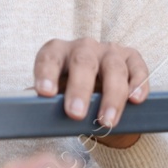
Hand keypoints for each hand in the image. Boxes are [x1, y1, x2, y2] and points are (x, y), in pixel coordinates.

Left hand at [33, 37, 149, 148]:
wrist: (99, 97)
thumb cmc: (69, 95)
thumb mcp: (54, 96)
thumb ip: (44, 102)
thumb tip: (28, 115)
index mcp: (57, 52)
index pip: (48, 57)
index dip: (46, 74)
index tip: (44, 94)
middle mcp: (83, 47)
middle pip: (82, 62)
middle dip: (79, 89)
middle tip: (75, 114)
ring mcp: (109, 51)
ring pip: (113, 68)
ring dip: (111, 96)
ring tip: (106, 121)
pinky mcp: (132, 58)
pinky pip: (138, 69)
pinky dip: (138, 84)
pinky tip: (135, 100)